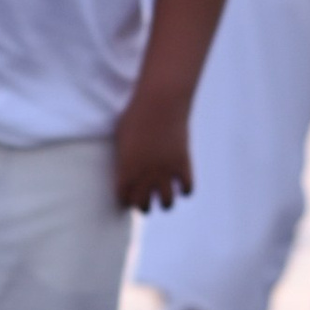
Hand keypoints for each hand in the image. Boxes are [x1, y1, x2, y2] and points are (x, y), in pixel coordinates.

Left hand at [114, 83, 192, 211]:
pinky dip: (185, 189)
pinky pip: (188, 189)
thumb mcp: (121, 136)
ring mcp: (165, 171)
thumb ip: (123, 156)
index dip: (126, 198)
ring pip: (167, 204)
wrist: (160, 103)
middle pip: (143, 206)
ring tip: (164, 192)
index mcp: (126, 170)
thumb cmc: (136, 114)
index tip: (129, 194)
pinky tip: (181, 181)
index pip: (123, 199)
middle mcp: (145, 175)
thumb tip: (125, 164)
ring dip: (165, 201)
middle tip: (146, 196)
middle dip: (143, 204)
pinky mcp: (183, 164)